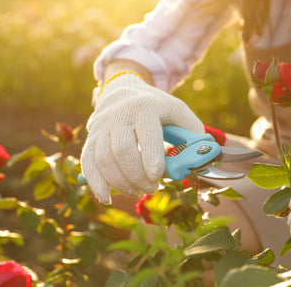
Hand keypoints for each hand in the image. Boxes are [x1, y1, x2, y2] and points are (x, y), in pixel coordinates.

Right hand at [81, 73, 203, 202]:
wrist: (122, 92)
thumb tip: (203, 158)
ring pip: (104, 160)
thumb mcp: (179, 111)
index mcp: (145, 107)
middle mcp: (119, 116)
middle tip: (152, 188)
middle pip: (123, 151)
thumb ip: (193, 132)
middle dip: (138, 176)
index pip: (146, 134)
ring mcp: (101, 128)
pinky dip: (96, 183)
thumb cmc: (157, 108)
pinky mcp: (91, 139)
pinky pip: (88, 163)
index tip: (157, 176)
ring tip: (138, 191)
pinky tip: (108, 198)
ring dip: (122, 183)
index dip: (151, 156)